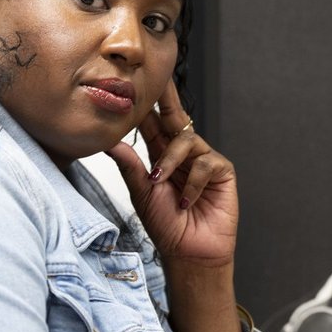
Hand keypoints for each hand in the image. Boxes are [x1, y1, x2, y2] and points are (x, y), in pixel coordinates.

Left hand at [105, 80, 237, 266]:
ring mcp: (204, 162)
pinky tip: (185, 201)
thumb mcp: (142, 194)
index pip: (154, 125)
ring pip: (187, 141)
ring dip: (170, 160)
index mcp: (162, 157)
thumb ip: (130, 166)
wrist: (188, 253)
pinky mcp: (222, 173)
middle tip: (159, 78)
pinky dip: (192, 183)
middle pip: (177, 119)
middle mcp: (184, 155)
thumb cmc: (166, 227)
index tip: (137, 83)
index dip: (147, 105)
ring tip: (159, 181)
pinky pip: (206, 164)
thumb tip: (109, 142)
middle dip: (168, 98)